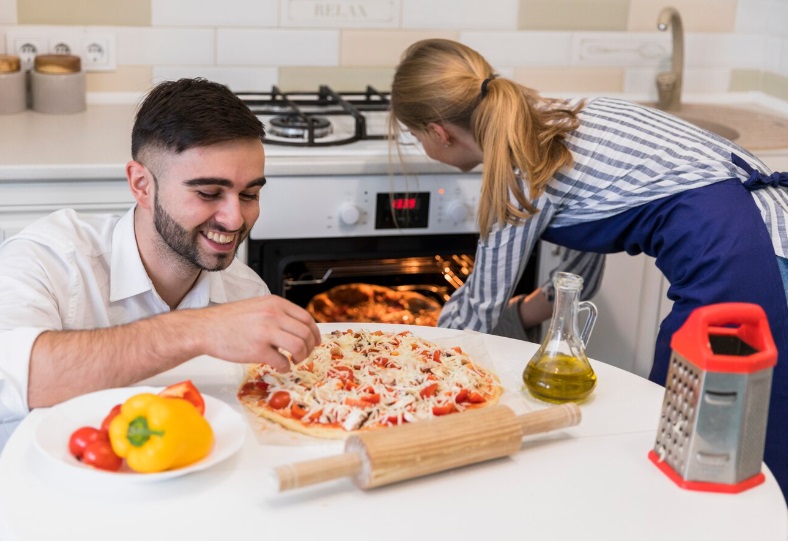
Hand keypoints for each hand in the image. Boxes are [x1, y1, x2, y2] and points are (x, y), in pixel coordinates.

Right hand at [193, 295, 320, 370]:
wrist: (205, 328)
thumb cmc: (229, 320)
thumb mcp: (258, 306)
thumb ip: (278, 313)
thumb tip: (298, 328)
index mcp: (275, 303)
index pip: (306, 318)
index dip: (315, 332)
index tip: (314, 341)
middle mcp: (273, 315)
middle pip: (306, 333)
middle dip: (310, 347)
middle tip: (303, 354)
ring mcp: (266, 332)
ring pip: (299, 346)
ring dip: (301, 357)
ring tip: (293, 360)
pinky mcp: (258, 350)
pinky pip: (283, 362)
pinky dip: (285, 367)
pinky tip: (280, 366)